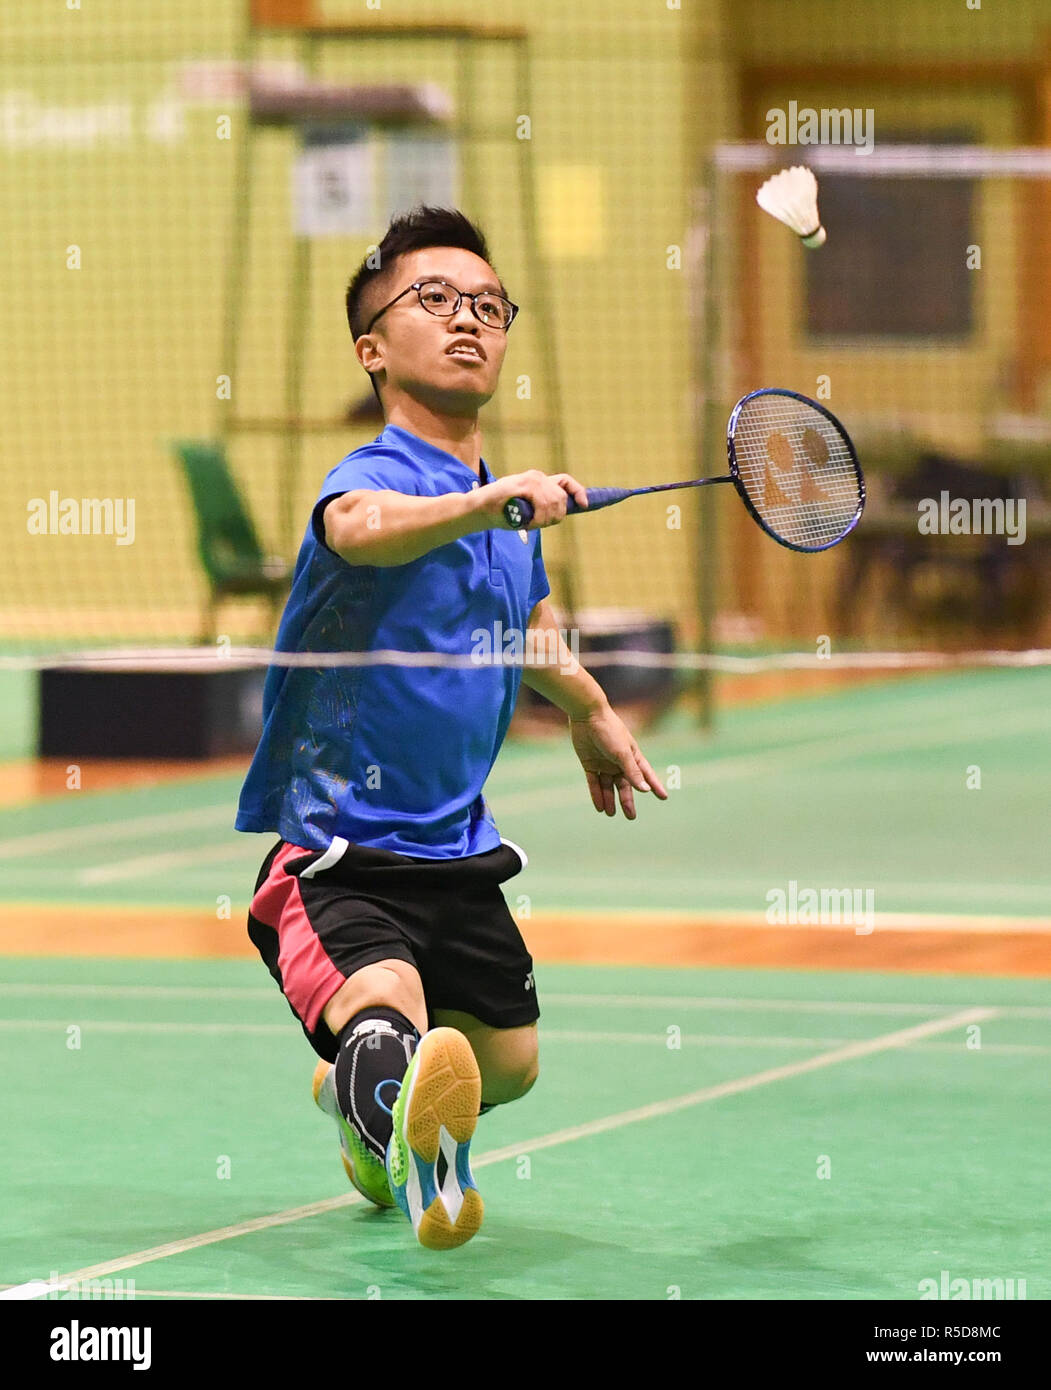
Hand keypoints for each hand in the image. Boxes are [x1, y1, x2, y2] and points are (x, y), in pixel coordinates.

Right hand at [475, 470, 587, 529]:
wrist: (479, 509)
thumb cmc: (500, 511)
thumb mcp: (525, 507)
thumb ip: (540, 506)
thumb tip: (557, 515)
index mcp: (538, 480)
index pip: (566, 482)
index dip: (578, 492)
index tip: (584, 504)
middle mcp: (537, 476)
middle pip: (562, 498)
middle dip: (555, 516)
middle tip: (538, 524)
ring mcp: (531, 480)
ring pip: (554, 503)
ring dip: (544, 520)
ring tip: (530, 523)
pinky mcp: (524, 485)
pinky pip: (542, 504)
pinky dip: (538, 518)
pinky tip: (528, 523)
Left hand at [569, 704, 667, 818]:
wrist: (587, 715)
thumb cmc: (609, 731)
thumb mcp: (622, 753)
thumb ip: (632, 771)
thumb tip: (645, 789)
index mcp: (632, 756)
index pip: (646, 774)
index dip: (654, 786)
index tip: (664, 797)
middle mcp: (619, 761)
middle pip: (625, 785)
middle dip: (627, 800)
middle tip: (631, 817)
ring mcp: (604, 763)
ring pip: (608, 786)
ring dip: (609, 799)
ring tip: (610, 814)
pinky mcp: (590, 763)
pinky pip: (594, 782)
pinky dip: (596, 794)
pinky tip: (599, 807)